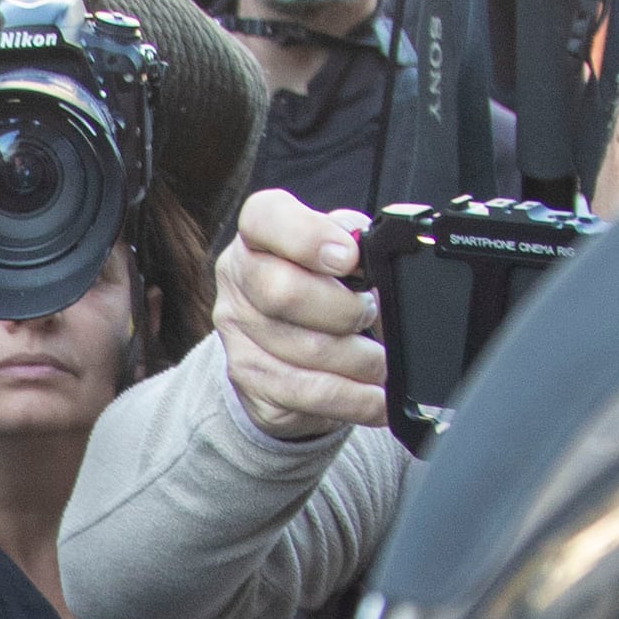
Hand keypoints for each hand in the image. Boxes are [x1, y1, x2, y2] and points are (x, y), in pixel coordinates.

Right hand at [216, 187, 385, 438]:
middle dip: (343, 310)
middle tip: (369, 314)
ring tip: (382, 362)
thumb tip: (379, 252)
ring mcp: (237, 332)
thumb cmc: (321, 286)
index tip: (348, 257)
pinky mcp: (248, 379)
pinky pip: (307, 393)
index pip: (265, 218)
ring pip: (304, 350)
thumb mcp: (339, 250)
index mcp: (260, 233)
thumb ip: (356, 242)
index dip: (308, 237)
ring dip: (359, 360)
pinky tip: (376, 399)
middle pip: (282, 293)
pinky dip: (354, 398)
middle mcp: (239, 278)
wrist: (285, 347)